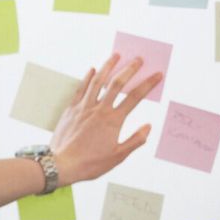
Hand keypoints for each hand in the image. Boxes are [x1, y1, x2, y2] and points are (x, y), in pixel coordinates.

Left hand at [50, 54, 160, 186]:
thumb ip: (135, 140)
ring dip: (108, 66)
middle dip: (130, 69)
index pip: (135, 97)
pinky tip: (92, 70)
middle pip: (117, 83)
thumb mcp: (117, 156)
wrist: (62, 164)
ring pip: (97, 81)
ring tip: (116, 55)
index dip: (148, 84)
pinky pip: (81, 89)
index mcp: (113, 120)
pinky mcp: (71, 109)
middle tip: (138, 59)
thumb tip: (148, 127)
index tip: (157, 75)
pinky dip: (88, 78)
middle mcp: (99, 110)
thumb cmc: (90, 163)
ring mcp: (84, 107)